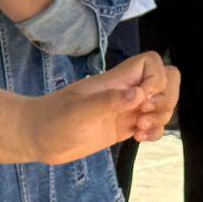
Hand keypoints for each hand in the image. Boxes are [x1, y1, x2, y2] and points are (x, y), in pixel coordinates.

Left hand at [27, 52, 180, 164]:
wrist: (36, 137)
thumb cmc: (52, 121)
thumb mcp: (77, 112)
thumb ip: (107, 101)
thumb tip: (138, 94)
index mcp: (115, 81)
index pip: (151, 62)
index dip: (156, 79)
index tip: (140, 99)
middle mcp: (124, 92)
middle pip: (166, 82)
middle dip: (165, 100)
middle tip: (142, 116)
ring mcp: (125, 109)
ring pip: (162, 104)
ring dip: (160, 118)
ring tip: (138, 131)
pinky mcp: (122, 127)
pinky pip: (151, 124)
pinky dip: (154, 132)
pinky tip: (139, 139)